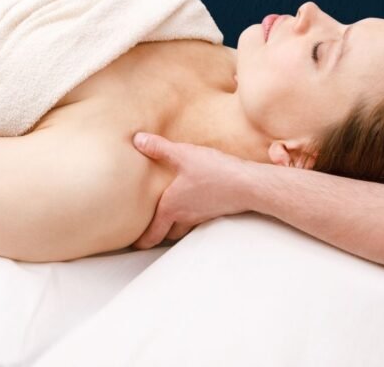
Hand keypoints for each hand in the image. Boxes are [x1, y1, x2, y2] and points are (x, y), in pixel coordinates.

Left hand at [131, 132, 255, 248]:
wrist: (248, 185)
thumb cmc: (215, 172)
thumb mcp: (183, 155)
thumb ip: (159, 148)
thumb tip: (137, 139)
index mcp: (171, 208)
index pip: (152, 234)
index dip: (141, 242)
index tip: (134, 245)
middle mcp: (185, 217)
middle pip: (166, 235)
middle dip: (156, 235)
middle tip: (147, 234)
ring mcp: (201, 217)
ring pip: (182, 229)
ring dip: (174, 228)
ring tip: (167, 220)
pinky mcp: (215, 211)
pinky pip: (197, 221)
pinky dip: (190, 218)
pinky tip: (192, 204)